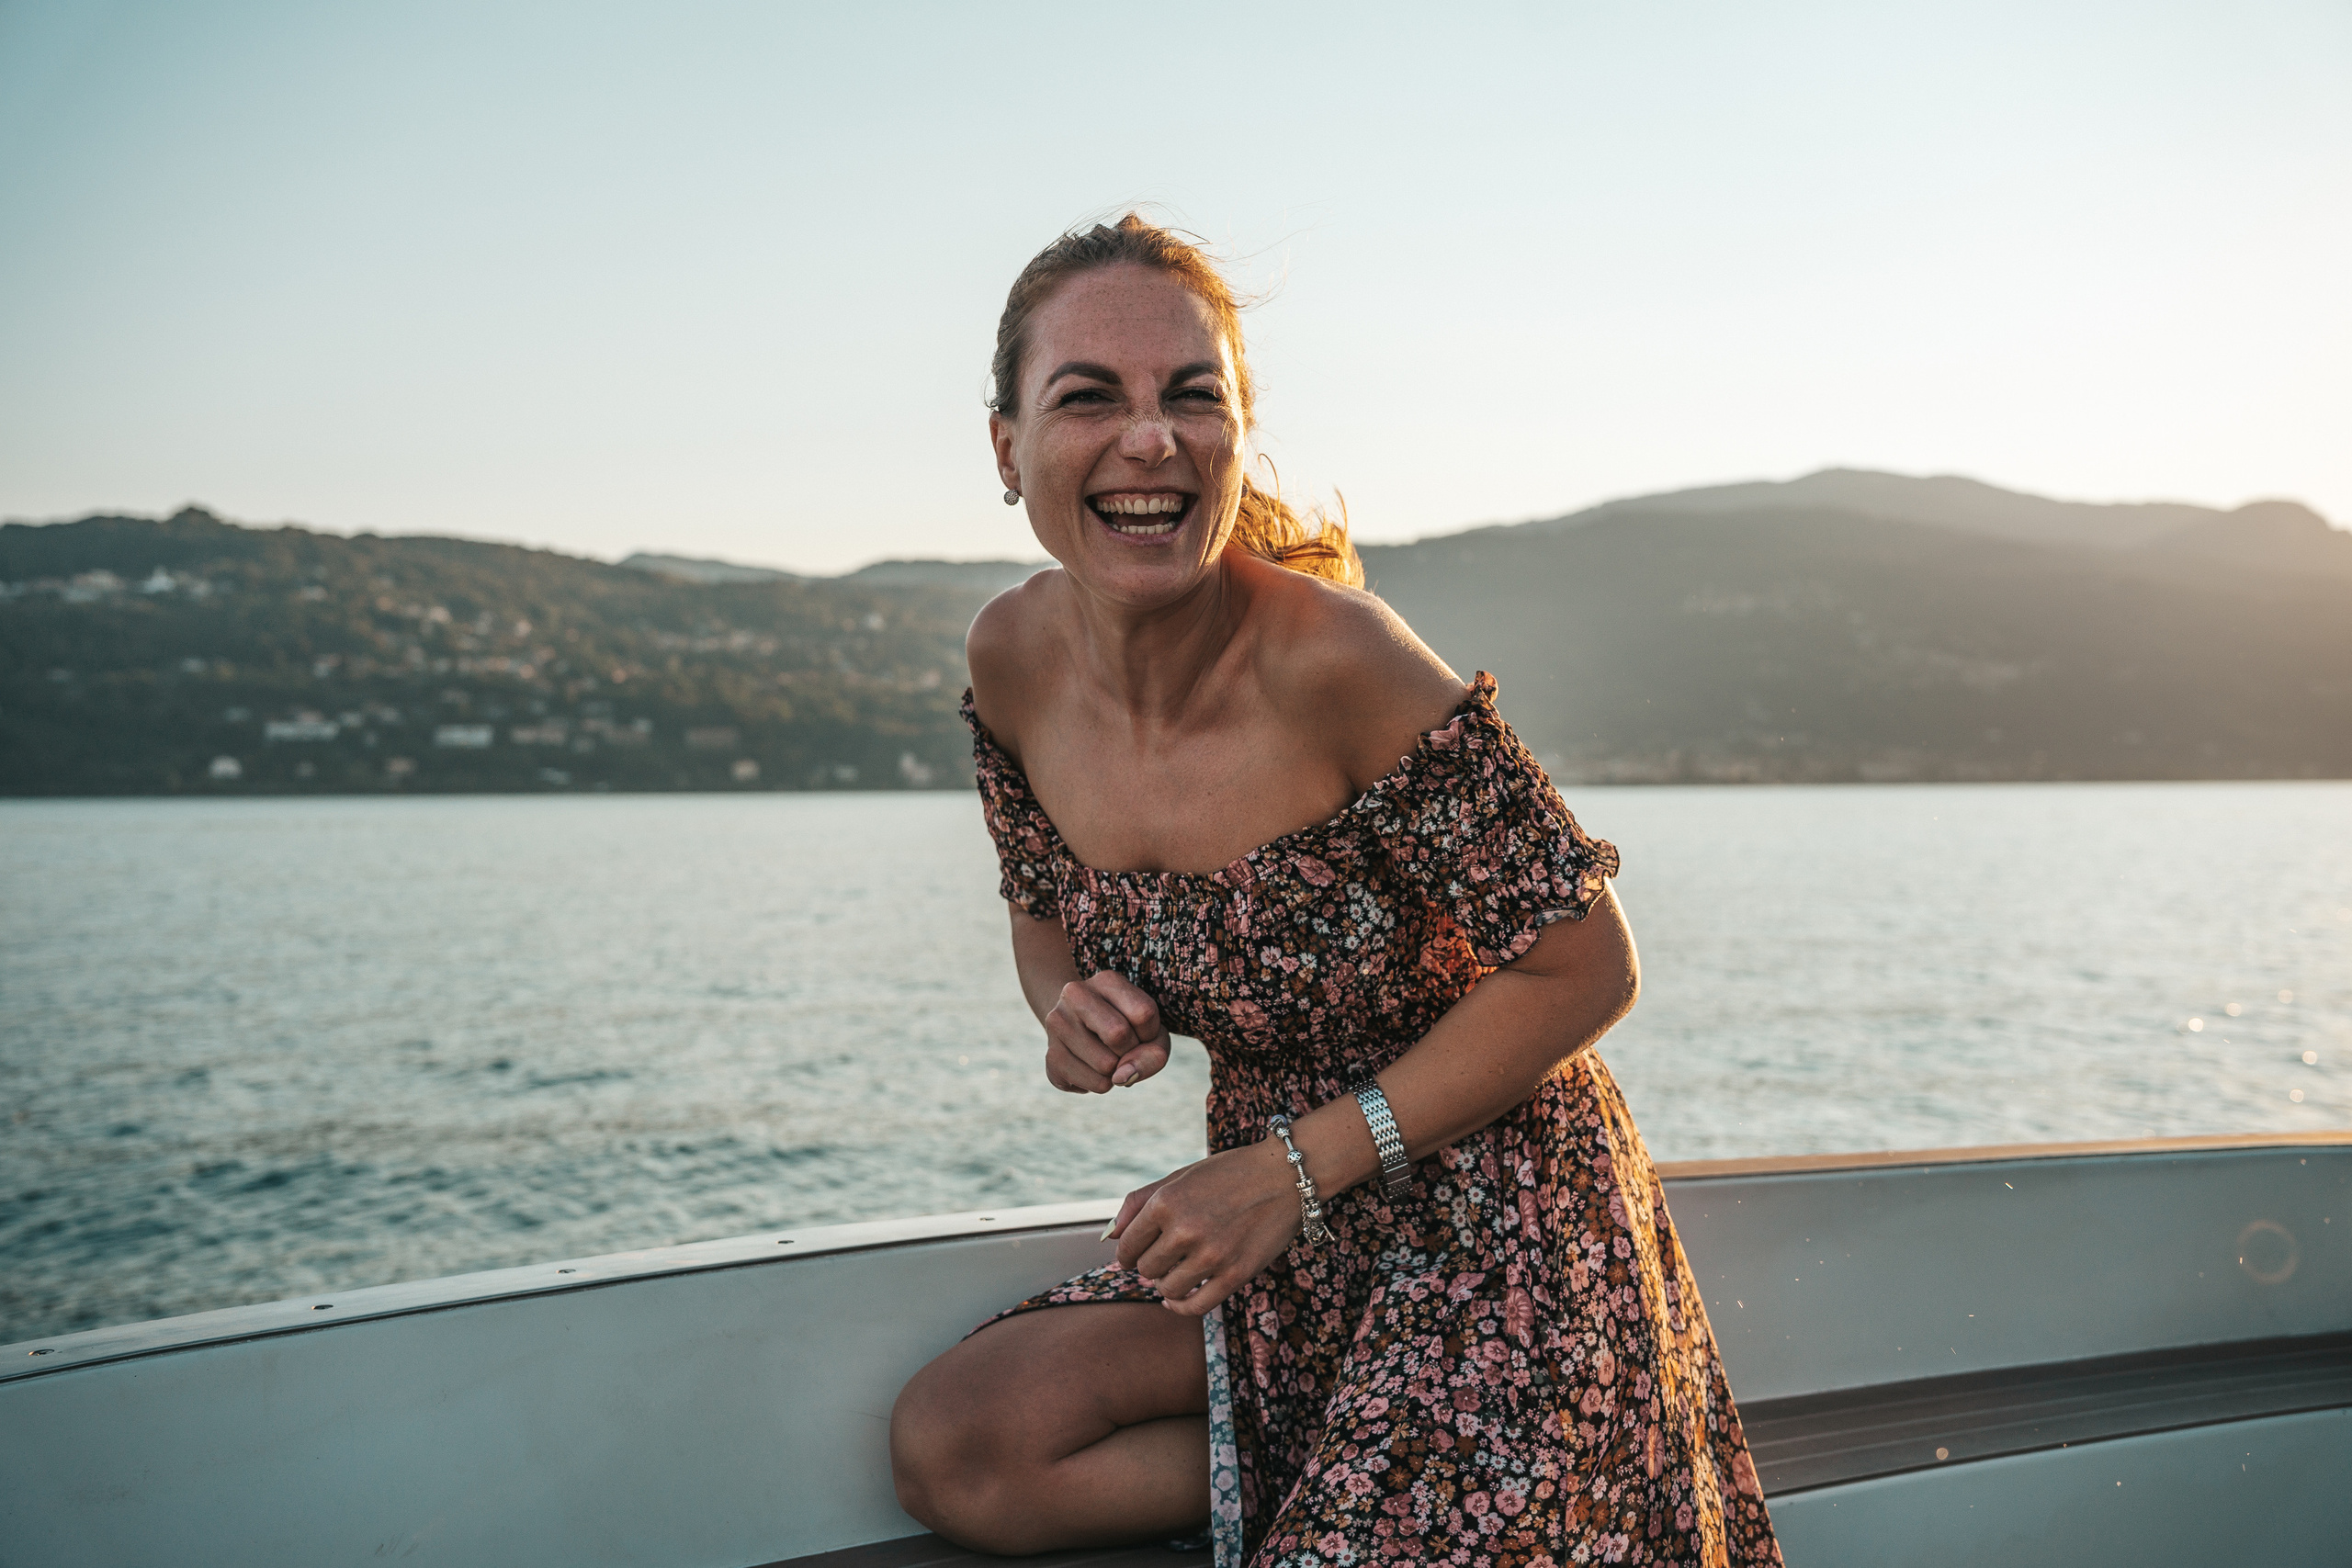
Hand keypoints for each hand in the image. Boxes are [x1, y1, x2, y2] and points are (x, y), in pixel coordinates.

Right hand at [1043, 971, 1169, 1092]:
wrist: (1083, 1029)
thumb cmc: (1128, 1028)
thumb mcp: (1153, 1034)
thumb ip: (1154, 1054)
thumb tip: (1121, 1077)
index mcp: (1106, 980)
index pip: (1144, 1013)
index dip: (1151, 1033)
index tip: (1141, 1031)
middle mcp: (1075, 994)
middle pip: (1118, 1034)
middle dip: (1131, 1052)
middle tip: (1124, 1048)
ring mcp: (1057, 1023)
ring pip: (1106, 1064)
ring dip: (1118, 1071)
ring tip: (1109, 1057)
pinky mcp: (1050, 1055)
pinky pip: (1094, 1084)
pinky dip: (1105, 1084)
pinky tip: (1095, 1069)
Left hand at [1107, 1140, 1302, 1316]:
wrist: (1286, 1177)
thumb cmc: (1229, 1174)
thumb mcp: (1180, 1177)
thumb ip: (1139, 1203)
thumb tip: (1109, 1236)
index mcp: (1165, 1202)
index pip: (1127, 1246)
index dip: (1128, 1252)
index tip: (1136, 1253)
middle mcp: (1185, 1229)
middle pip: (1145, 1269)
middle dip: (1149, 1266)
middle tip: (1164, 1257)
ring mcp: (1211, 1255)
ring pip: (1167, 1289)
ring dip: (1167, 1284)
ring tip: (1177, 1270)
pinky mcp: (1235, 1274)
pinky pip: (1195, 1305)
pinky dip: (1180, 1307)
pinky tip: (1178, 1299)